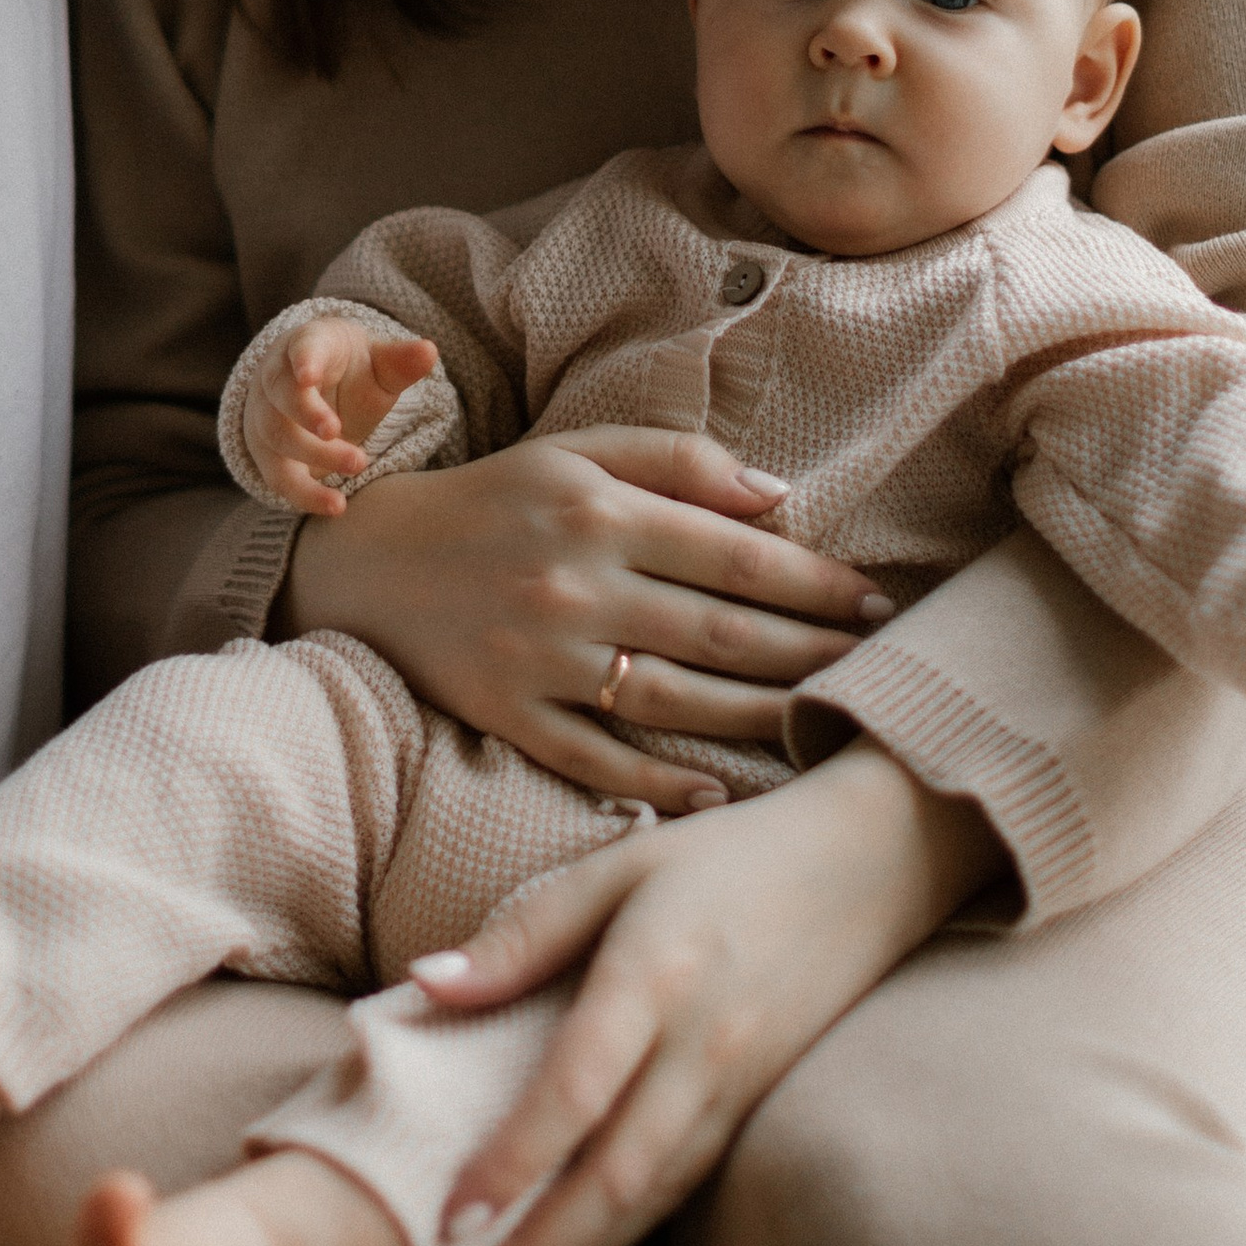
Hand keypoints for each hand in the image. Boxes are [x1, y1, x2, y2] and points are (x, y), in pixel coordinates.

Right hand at [244, 314, 441, 513]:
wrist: (319, 390)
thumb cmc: (353, 371)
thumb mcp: (378, 363)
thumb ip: (401, 361)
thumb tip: (430, 351)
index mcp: (308, 344)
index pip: (302, 347)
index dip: (304, 361)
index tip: (308, 376)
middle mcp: (277, 377)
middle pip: (281, 394)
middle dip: (308, 414)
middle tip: (337, 431)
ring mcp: (265, 415)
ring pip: (278, 436)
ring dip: (315, 455)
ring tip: (358, 464)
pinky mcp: (268, 453)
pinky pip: (279, 477)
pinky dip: (306, 494)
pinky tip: (337, 505)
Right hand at [278, 426, 890, 819]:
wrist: (370, 562)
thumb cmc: (495, 500)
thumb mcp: (576, 451)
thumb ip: (677, 460)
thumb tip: (778, 494)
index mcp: (600, 511)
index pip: (738, 554)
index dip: (817, 582)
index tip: (875, 600)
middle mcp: (577, 585)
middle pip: (722, 633)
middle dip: (812, 651)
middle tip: (875, 665)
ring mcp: (542, 658)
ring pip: (676, 701)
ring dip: (761, 716)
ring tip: (822, 720)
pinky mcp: (508, 715)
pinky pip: (597, 758)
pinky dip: (661, 780)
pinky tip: (721, 794)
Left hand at [410, 740, 998, 1245]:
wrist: (869, 863)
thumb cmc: (723, 858)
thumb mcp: (617, 869)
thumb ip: (522, 935)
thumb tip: (423, 987)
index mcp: (655, 975)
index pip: (576, 1090)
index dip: (513, 1162)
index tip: (449, 1219)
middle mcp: (702, 1044)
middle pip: (616, 1173)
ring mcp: (740, 1083)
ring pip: (653, 1193)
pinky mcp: (759, 1103)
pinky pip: (687, 1180)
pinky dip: (629, 1229)